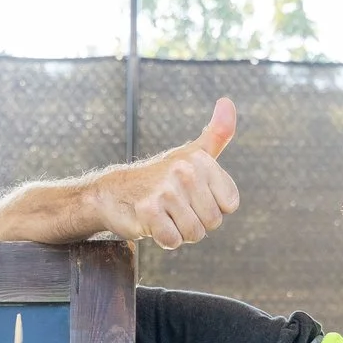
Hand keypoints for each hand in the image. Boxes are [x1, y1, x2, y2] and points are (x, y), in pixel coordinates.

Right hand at [92, 99, 239, 249]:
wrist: (113, 191)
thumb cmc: (160, 176)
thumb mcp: (193, 154)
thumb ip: (217, 133)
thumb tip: (227, 101)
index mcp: (201, 160)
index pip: (229, 205)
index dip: (213, 208)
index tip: (193, 196)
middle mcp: (185, 171)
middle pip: (212, 222)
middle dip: (195, 222)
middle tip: (175, 208)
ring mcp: (166, 191)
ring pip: (194, 234)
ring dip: (180, 232)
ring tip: (165, 215)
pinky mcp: (149, 211)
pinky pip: (173, 241)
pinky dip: (165, 239)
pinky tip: (153, 223)